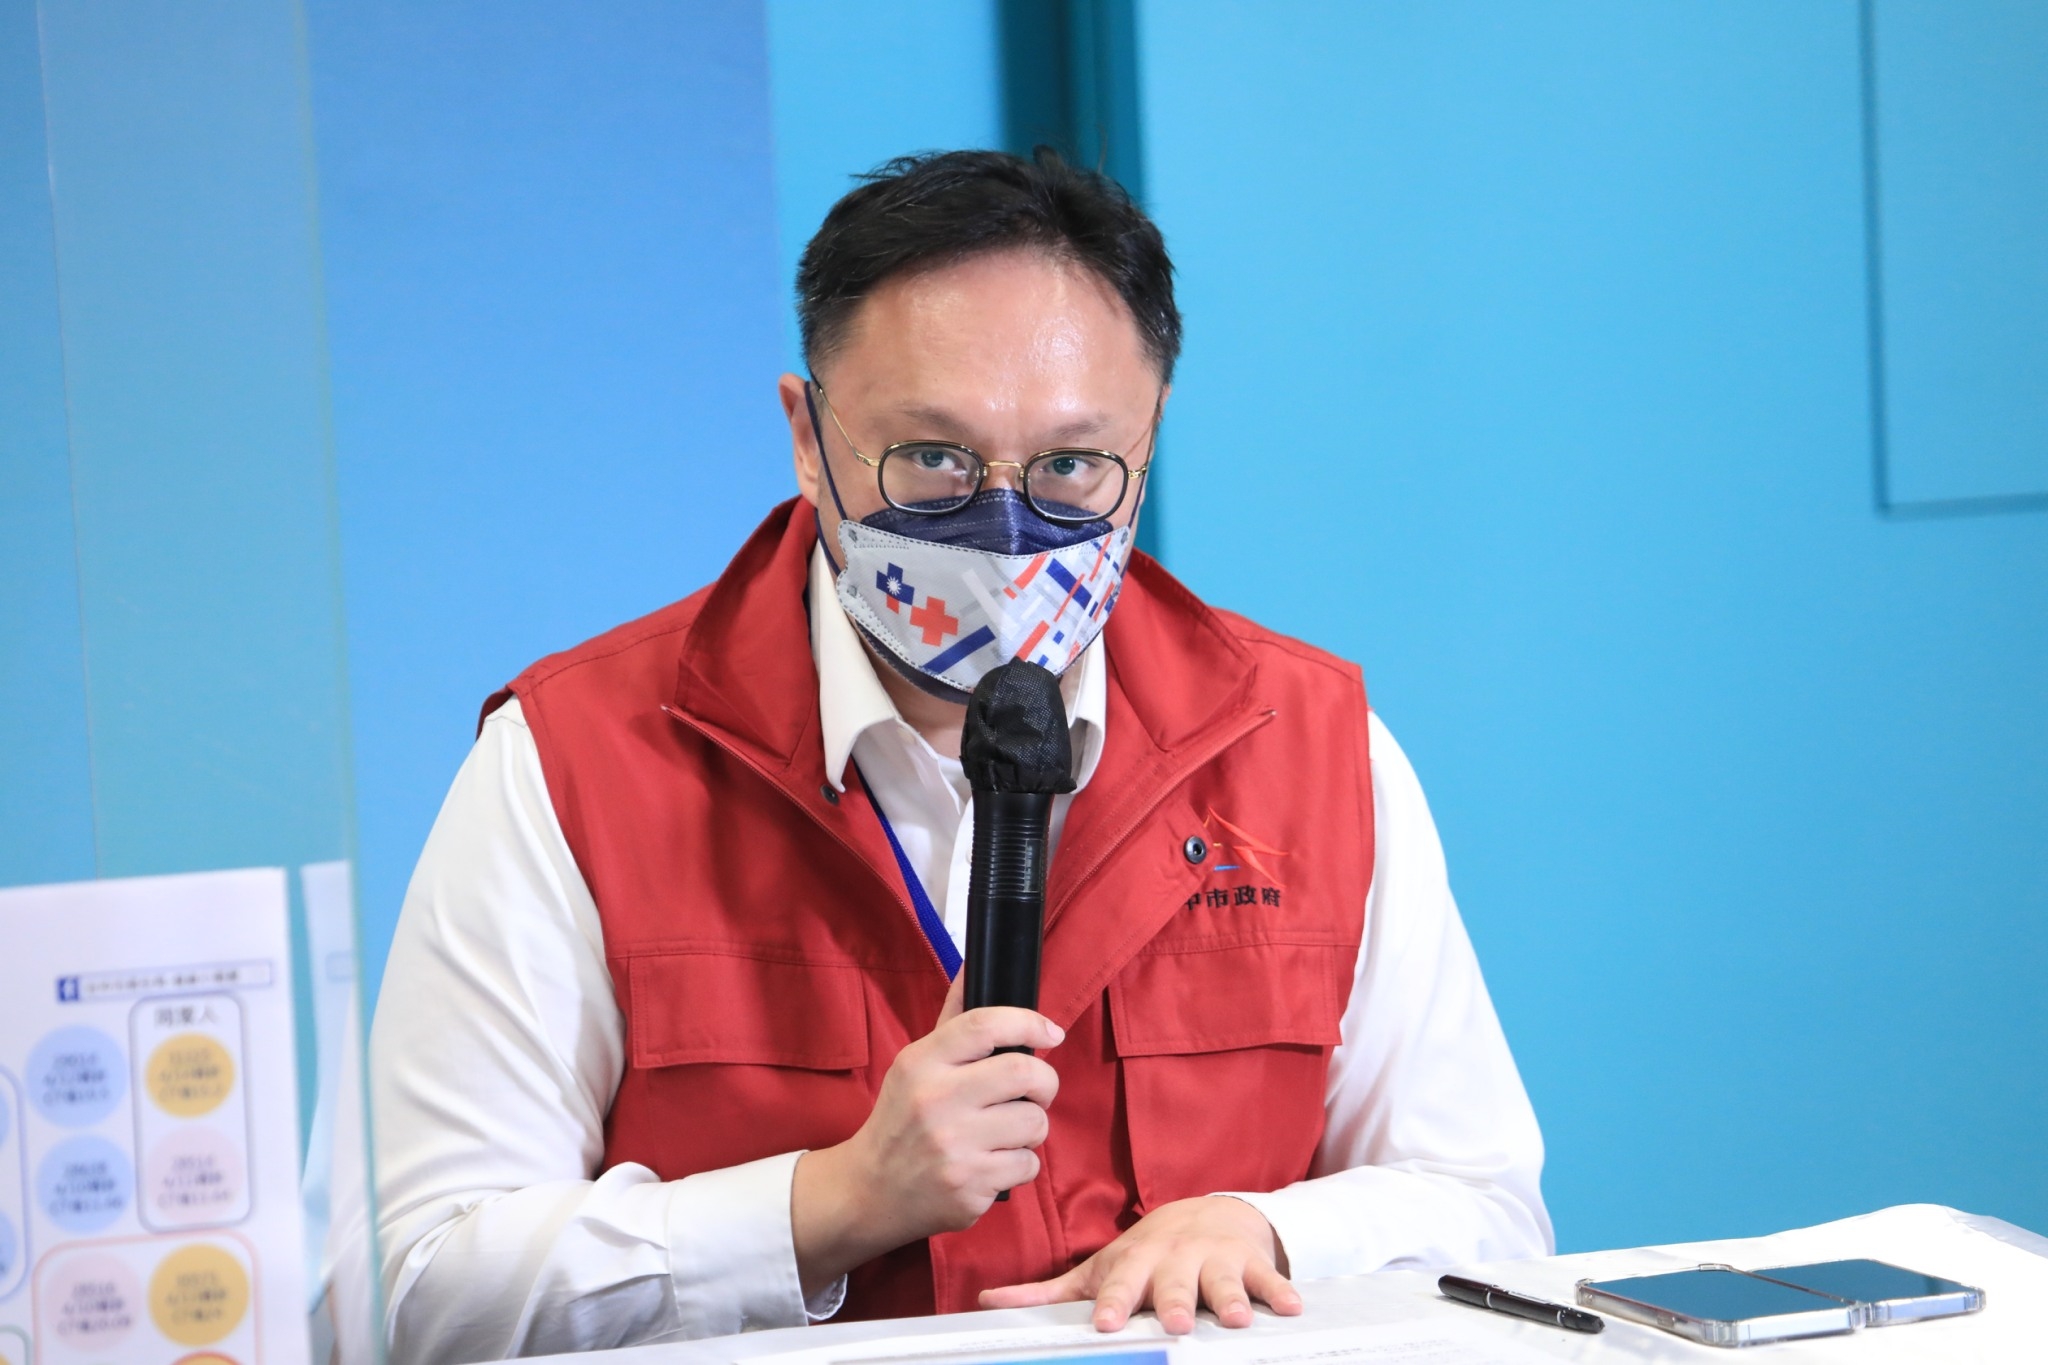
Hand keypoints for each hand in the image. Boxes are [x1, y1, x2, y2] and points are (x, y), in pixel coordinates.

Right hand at [792, 971, 1063, 1297]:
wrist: (868, 1190)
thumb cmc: (901, 1119)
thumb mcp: (915, 1065)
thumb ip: (952, 1020)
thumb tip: (973, 966)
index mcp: (921, 1063)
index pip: (985, 1025)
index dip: (1028, 1021)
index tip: (1052, 1032)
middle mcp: (935, 1102)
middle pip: (1024, 1072)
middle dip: (1045, 1081)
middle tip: (1037, 1089)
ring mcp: (953, 1147)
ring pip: (1034, 1123)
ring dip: (1033, 1126)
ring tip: (1007, 1131)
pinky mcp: (969, 1188)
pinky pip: (1028, 1164)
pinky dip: (1021, 1163)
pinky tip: (994, 1162)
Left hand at [980, 1196, 1301, 1332]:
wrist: (1207, 1214)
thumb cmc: (1146, 1254)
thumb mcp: (1099, 1268)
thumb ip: (1046, 1291)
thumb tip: (986, 1302)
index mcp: (1135, 1263)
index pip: (1121, 1284)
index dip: (1114, 1302)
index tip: (1105, 1322)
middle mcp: (1174, 1260)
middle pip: (1173, 1284)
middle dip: (1173, 1300)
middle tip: (1173, 1319)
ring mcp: (1215, 1262)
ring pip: (1222, 1283)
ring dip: (1229, 1299)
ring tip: (1234, 1318)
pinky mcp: (1251, 1265)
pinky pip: (1269, 1280)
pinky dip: (1280, 1293)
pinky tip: (1292, 1308)